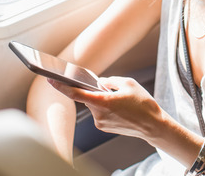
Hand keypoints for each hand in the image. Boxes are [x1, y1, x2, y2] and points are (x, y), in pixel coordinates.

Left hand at [47, 76, 163, 139]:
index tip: (51, 79)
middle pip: (88, 97)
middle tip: (112, 90)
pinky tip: (120, 108)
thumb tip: (99, 83)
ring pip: (94, 105)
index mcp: (103, 102)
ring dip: (102, 99)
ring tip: (121, 101)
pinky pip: (99, 112)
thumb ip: (110, 81)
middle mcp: (99, 114)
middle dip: (96, 91)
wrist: (153, 125)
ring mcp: (101, 123)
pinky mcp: (104, 127)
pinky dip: (105, 107)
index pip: (76, 94)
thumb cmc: (143, 104)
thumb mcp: (128, 83)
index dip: (62, 86)